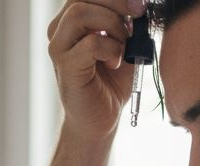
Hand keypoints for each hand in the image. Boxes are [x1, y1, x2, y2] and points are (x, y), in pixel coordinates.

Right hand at [46, 0, 146, 139]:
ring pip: (81, 13)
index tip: (140, 4)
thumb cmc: (112, 81)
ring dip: (112, 25)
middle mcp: (60, 29)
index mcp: (73, 19)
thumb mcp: (126, 42)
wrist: (100, 119)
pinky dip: (111, 49)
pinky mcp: (66, 66)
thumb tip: (139, 3)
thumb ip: (129, 20)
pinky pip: (91, 43)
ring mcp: (59, 47)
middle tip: (139, 13)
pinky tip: (115, 62)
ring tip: (123, 45)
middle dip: (117, 1)